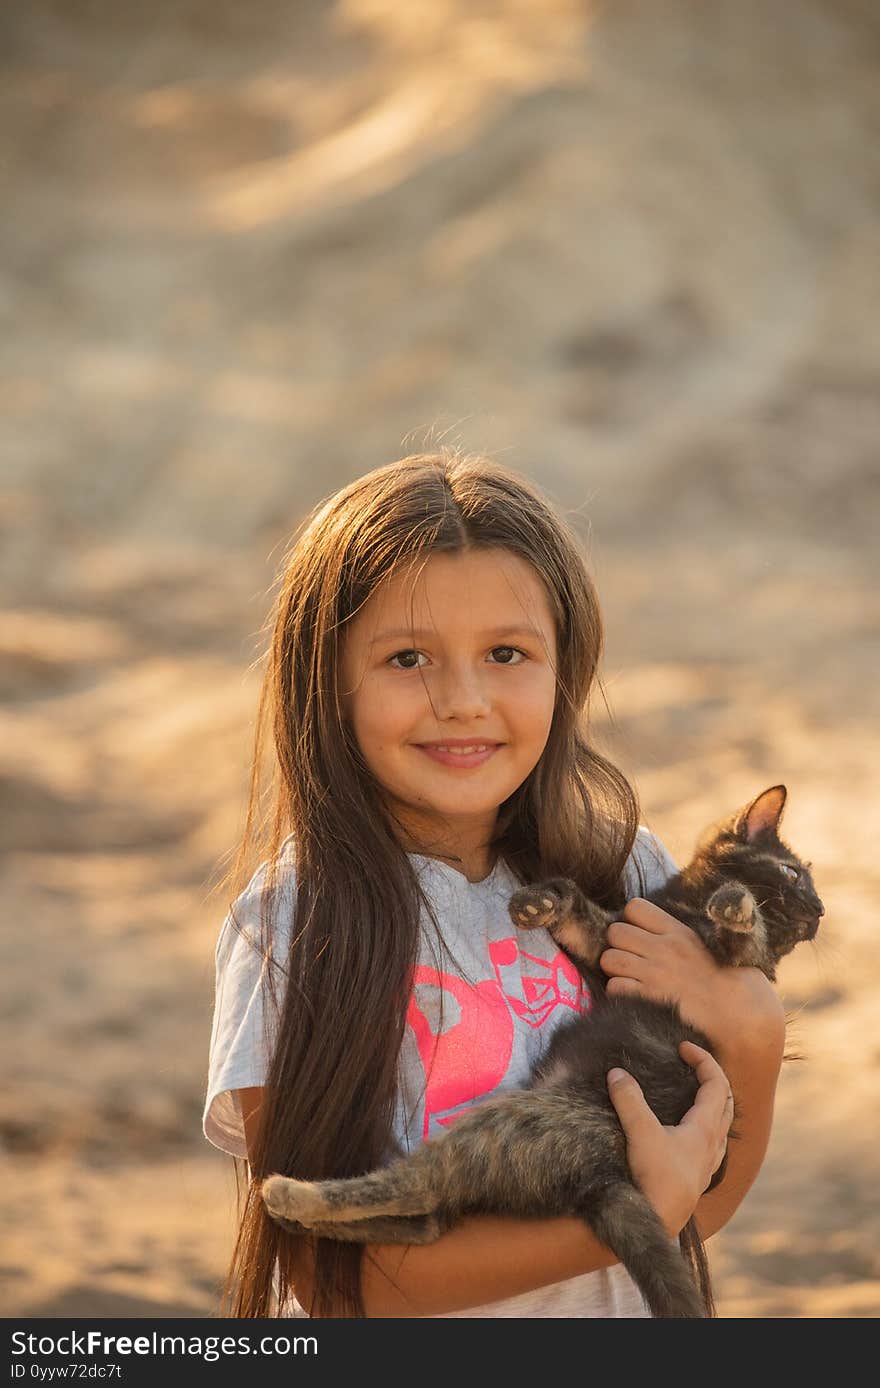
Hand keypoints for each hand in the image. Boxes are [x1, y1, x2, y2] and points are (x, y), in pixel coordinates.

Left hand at [600, 898, 784, 1055]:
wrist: (744, 1017)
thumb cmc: (734, 982)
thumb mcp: (714, 945)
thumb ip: (683, 935)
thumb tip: (661, 930)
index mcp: (680, 932)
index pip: (634, 907)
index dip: (631, 921)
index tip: (641, 935)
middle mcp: (664, 948)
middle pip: (614, 932)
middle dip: (618, 945)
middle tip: (632, 959)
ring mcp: (654, 974)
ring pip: (608, 959)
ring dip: (615, 970)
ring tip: (631, 978)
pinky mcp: (649, 999)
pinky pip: (614, 988)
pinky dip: (620, 994)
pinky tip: (635, 998)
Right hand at [607, 1041, 734, 1236]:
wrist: (655, 1223)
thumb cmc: (654, 1179)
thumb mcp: (640, 1134)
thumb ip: (629, 1100)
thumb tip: (617, 1073)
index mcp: (705, 1129)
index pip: (716, 1084)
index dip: (704, 1061)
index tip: (684, 1047)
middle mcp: (712, 1146)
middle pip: (726, 1103)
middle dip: (713, 1079)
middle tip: (694, 1064)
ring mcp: (707, 1165)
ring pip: (722, 1127)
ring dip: (714, 1105)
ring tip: (695, 1096)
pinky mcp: (696, 1179)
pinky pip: (712, 1147)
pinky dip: (706, 1130)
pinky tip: (690, 1136)